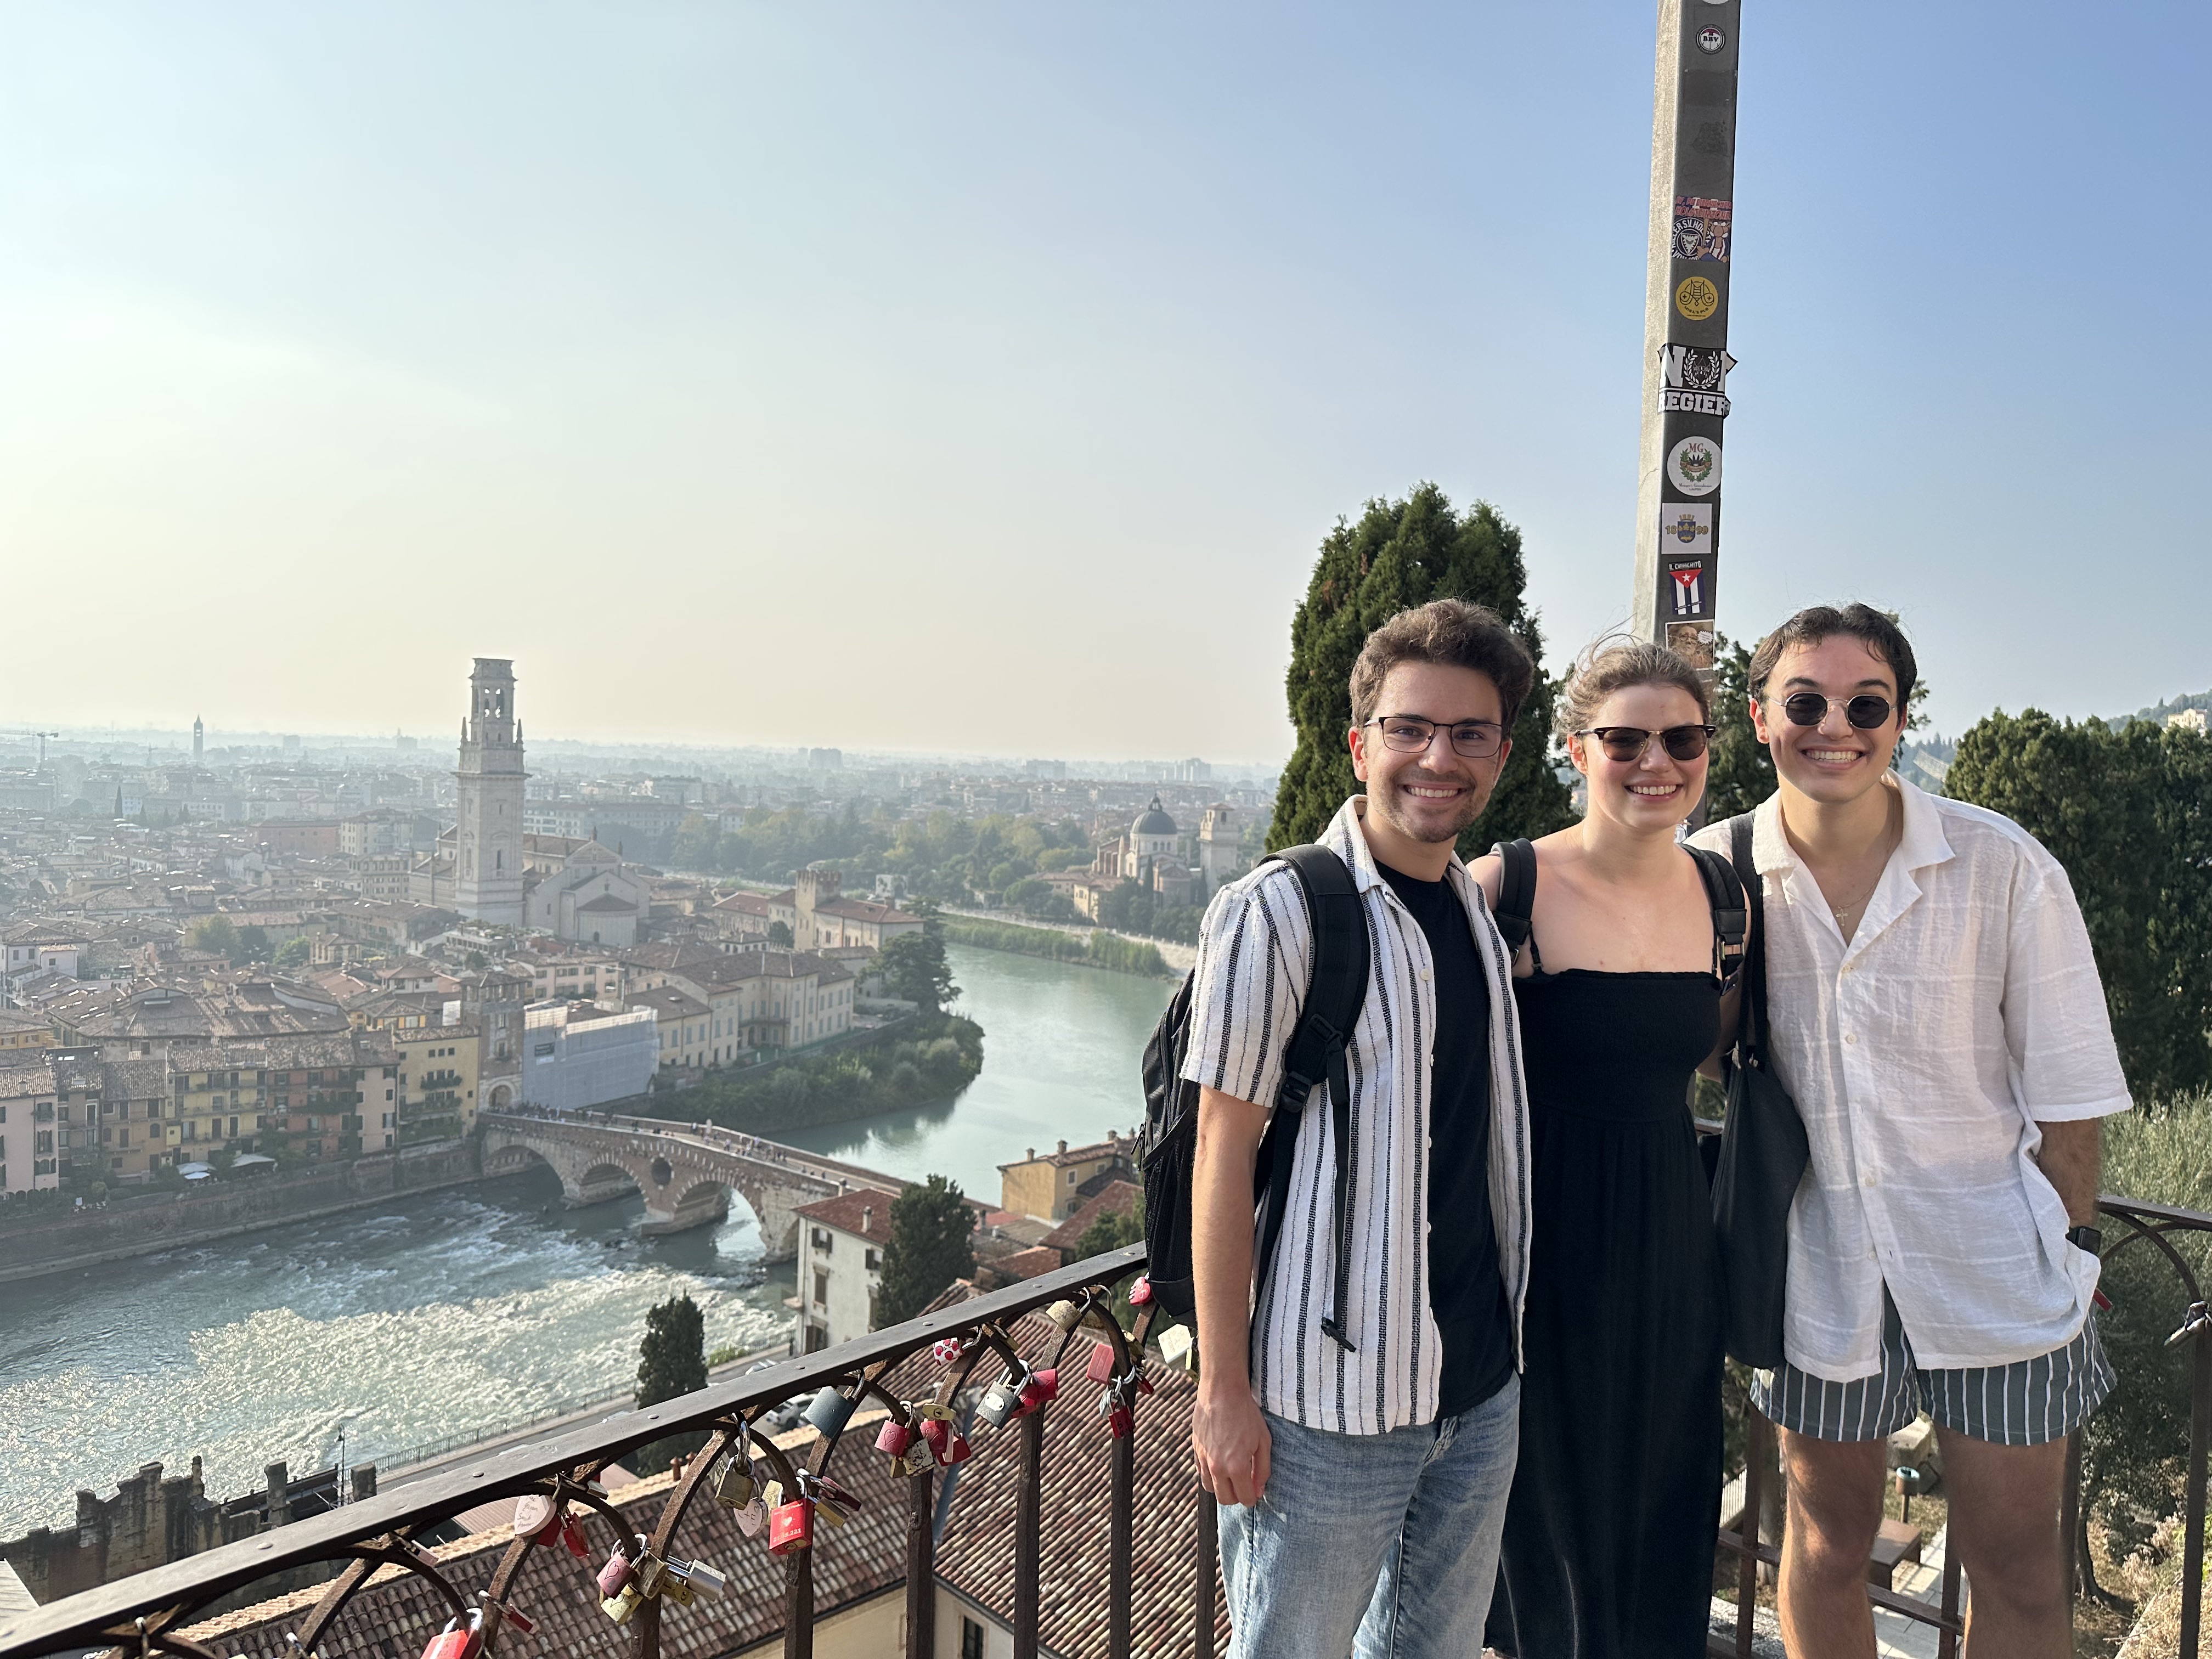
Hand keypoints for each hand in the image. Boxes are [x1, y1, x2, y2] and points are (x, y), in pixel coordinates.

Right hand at [1192, 1380, 1271, 1507]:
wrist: (1222, 1391)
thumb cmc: (1246, 1414)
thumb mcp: (1263, 1441)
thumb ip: (1263, 1470)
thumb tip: (1259, 1491)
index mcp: (1237, 1467)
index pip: (1245, 1498)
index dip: (1253, 1497)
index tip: (1255, 1491)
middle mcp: (1217, 1467)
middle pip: (1225, 1499)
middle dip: (1237, 1497)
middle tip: (1245, 1485)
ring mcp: (1204, 1459)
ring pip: (1210, 1488)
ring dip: (1222, 1487)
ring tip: (1232, 1475)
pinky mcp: (1196, 1450)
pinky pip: (1201, 1472)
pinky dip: (1211, 1474)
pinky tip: (1220, 1461)